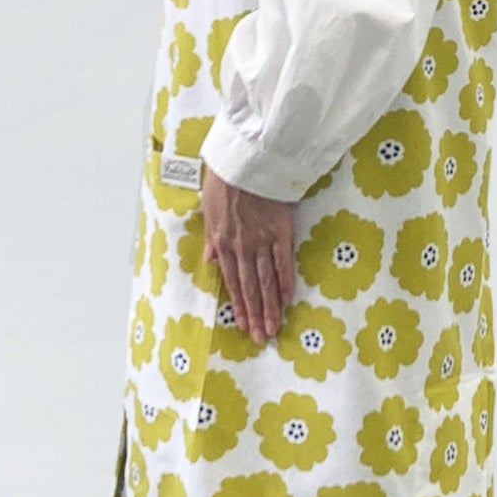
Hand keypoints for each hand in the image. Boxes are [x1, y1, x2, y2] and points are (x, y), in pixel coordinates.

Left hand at [200, 164, 295, 344]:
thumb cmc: (225, 179)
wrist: (245, 159)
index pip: (231, 281)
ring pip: (266, 281)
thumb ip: (210, 237)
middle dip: (254, 314)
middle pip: (250, 287)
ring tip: (273, 328)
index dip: (238, 305)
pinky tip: (287, 299)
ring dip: (270, 306)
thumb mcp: (208, 208)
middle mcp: (241, 246)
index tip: (242, 324)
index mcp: (222, 241)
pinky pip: (284, 262)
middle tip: (259, 338)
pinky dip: (286, 282)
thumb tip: (208, 259)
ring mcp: (262, 240)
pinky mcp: (281, 231)